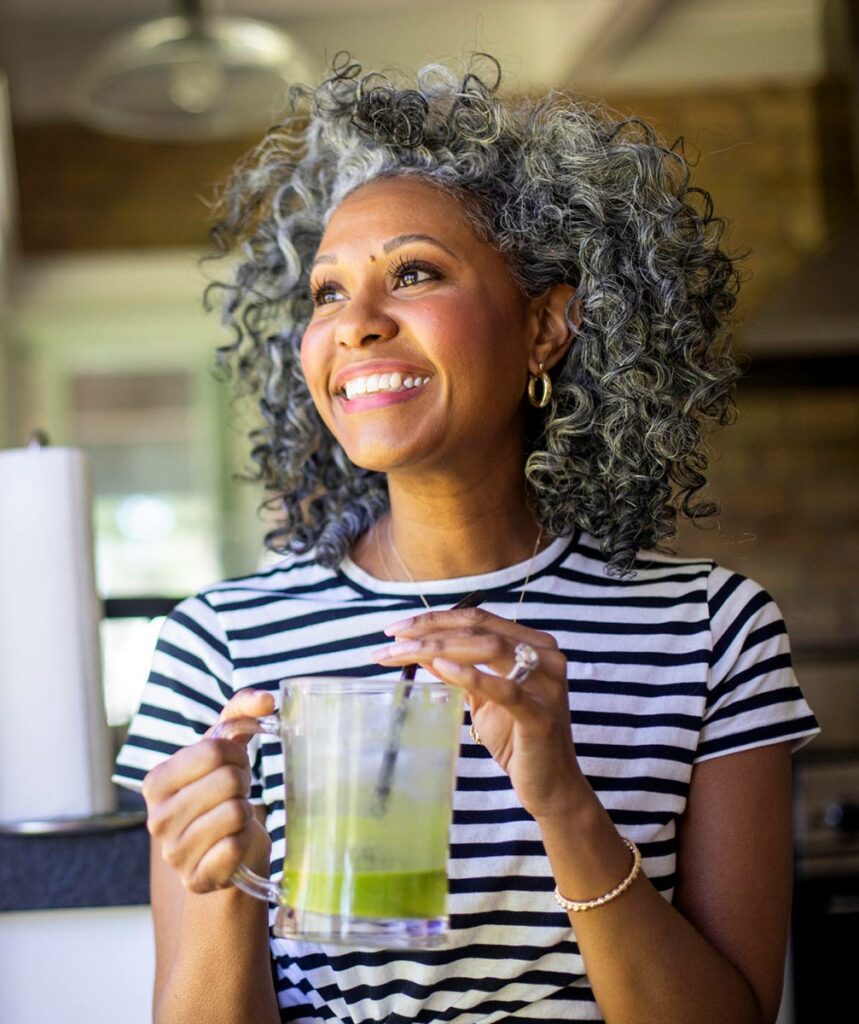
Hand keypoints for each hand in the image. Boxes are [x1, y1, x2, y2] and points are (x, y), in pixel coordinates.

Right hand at [141, 689, 274, 892]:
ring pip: (235, 813)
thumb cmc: (222, 792)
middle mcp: (157, 818)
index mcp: (156, 781)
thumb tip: (268, 700)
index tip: (234, 765)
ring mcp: (174, 853)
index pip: (212, 750)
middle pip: (227, 780)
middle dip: (242, 782)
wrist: (225, 851)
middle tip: (236, 793)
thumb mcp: (225, 747)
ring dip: (245, 812)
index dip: (236, 754)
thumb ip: (241, 711)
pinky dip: (245, 841)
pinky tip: (233, 844)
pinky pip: (237, 847)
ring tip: (234, 817)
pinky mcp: (196, 879)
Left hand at [372, 606, 586, 820]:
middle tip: (392, 639)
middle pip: (479, 628)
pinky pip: (504, 689)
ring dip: (439, 647)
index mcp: (533, 644)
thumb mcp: (482, 698)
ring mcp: (547, 683)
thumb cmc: (516, 739)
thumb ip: (458, 670)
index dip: (436, 619)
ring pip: (489, 648)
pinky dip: (470, 675)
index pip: (479, 618)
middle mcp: (545, 656)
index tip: (397, 629)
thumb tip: (421, 649)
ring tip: (404, 653)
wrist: (550, 785)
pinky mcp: (541, 714)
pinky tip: (440, 667)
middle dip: (430, 631)